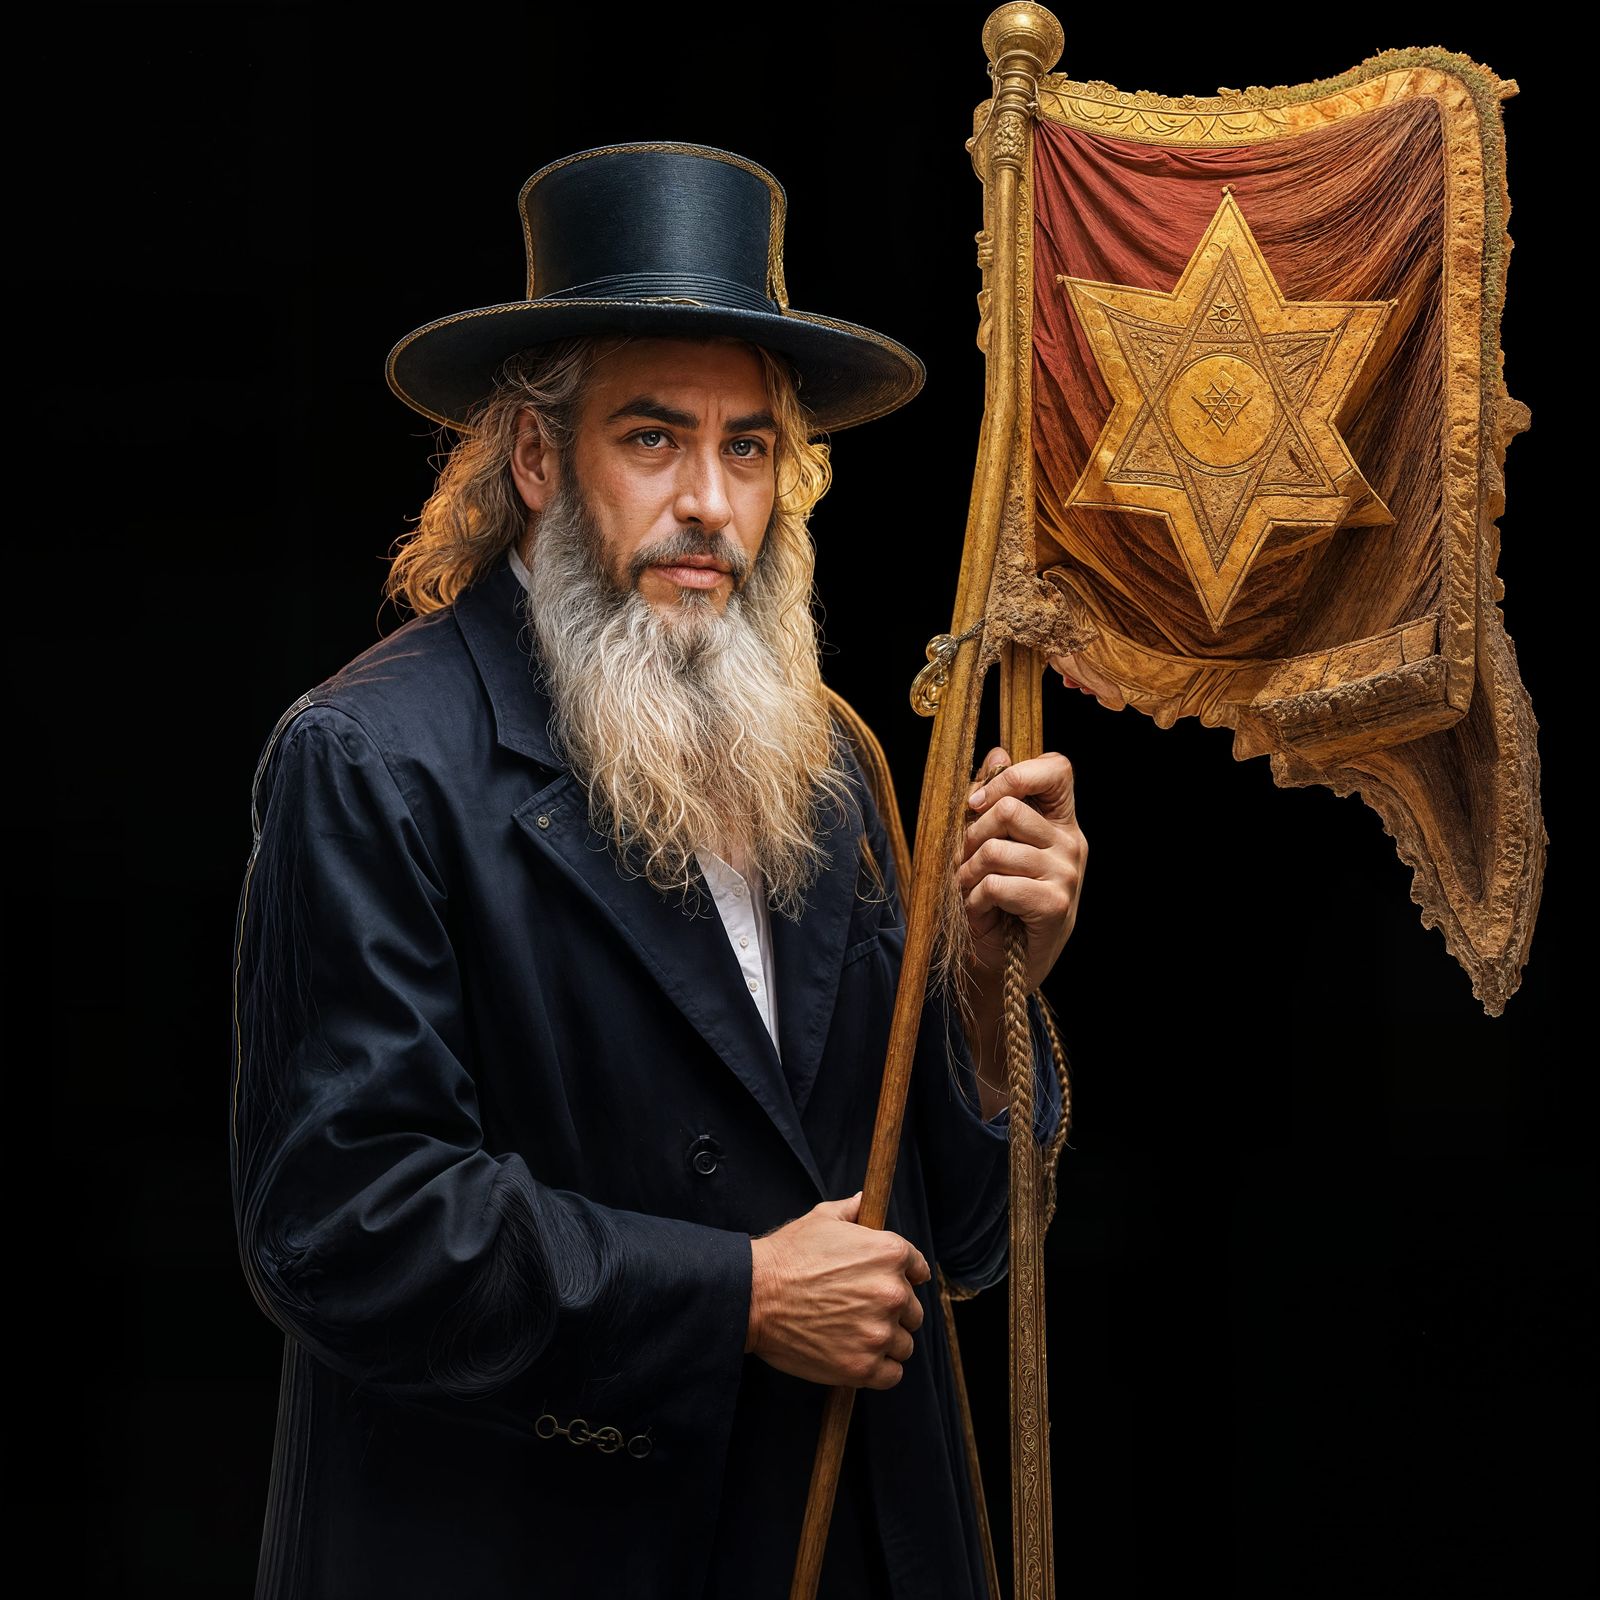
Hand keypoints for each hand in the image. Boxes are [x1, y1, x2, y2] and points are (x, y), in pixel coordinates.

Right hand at [746, 1192, 931, 1389]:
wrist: (753, 1296)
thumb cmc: (787, 1256)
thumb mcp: (822, 1219)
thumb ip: (851, 1210)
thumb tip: (863, 1201)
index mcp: (889, 1253)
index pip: (919, 1270)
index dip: (904, 1277)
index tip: (888, 1285)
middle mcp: (892, 1292)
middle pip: (913, 1310)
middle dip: (892, 1311)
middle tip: (861, 1310)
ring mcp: (879, 1333)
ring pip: (904, 1344)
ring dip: (886, 1342)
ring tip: (855, 1334)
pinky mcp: (864, 1367)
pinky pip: (892, 1374)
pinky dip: (879, 1370)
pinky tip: (856, 1355)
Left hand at [956, 745, 1086, 995]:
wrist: (1004, 967)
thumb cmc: (996, 903)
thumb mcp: (990, 846)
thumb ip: (993, 801)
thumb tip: (997, 752)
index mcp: (1061, 821)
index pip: (1058, 768)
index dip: (1013, 774)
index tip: (978, 803)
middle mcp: (1071, 843)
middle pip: (1008, 809)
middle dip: (969, 836)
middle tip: (964, 863)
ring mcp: (1067, 874)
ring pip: (995, 849)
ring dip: (966, 874)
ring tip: (969, 891)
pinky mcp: (1055, 905)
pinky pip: (997, 884)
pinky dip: (975, 900)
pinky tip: (981, 912)